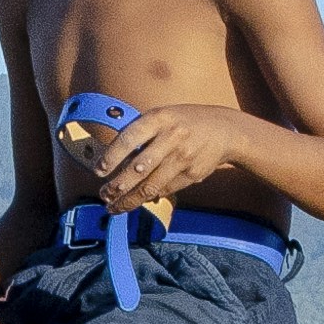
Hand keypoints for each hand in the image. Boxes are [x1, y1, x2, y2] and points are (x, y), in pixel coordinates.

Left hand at [80, 101, 243, 208]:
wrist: (224, 130)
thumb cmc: (184, 122)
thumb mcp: (162, 116)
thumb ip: (140, 133)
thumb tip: (113, 160)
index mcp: (159, 118)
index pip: (129, 139)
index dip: (111, 157)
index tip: (99, 171)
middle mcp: (171, 137)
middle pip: (138, 168)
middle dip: (117, 186)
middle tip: (104, 195)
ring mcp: (182, 158)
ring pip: (150, 186)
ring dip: (128, 200)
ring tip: (113, 206)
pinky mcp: (192, 174)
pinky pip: (165, 190)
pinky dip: (148, 198)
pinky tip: (136, 201)